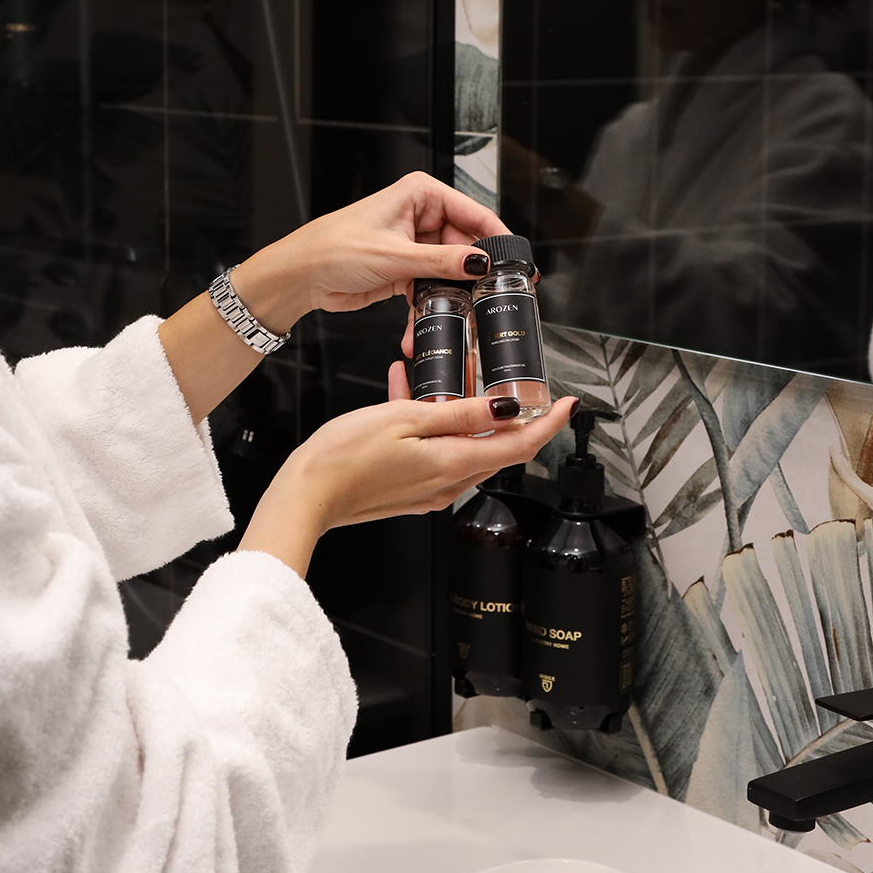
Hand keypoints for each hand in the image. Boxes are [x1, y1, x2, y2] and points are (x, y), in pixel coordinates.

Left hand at [232, 172, 506, 333]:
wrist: (300, 276)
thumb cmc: (332, 248)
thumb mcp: (395, 256)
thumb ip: (442, 262)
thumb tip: (480, 263)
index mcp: (420, 194)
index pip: (474, 213)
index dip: (496, 241)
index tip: (516, 265)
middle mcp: (420, 216)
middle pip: (465, 246)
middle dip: (472, 276)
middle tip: (488, 299)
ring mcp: (413, 244)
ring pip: (449, 271)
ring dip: (450, 296)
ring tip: (457, 315)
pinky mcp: (405, 270)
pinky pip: (431, 288)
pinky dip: (430, 306)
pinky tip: (424, 324)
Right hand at [238, 393, 576, 575]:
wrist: (306, 496)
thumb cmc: (345, 457)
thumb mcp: (404, 419)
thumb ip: (458, 412)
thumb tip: (504, 407)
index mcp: (452, 465)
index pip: (519, 445)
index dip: (548, 424)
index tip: (566, 403)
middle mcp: (447, 483)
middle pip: (496, 447)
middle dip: (505, 412)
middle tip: (503, 378)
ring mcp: (427, 489)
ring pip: (465, 447)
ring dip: (465, 413)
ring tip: (449, 377)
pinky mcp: (408, 489)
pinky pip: (436, 453)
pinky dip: (434, 424)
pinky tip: (410, 395)